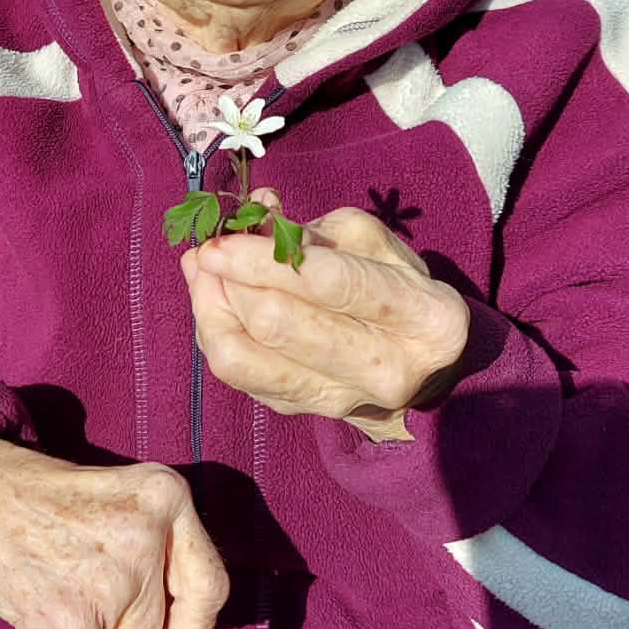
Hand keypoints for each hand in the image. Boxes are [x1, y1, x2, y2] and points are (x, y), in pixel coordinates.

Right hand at [0, 437, 228, 628]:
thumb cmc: (43, 499)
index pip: (207, 585)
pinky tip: (25, 607)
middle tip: (72, 582)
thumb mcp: (123, 498)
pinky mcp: (68, 625)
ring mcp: (108, 586)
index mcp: (166, 500)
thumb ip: (161, 552)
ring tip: (48, 586)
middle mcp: (146, 543)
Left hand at [182, 198, 468, 437]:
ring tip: (205, 270)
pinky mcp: (302, 411)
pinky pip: (235, 374)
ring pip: (243, 356)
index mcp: (424, 317)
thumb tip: (253, 217)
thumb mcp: (374, 245)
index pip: (328, 283)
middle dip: (230, 278)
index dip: (263, 258)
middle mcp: (385, 370)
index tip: (221, 240)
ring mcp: (340, 399)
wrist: (417, 370)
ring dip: (211, 304)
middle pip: (276, 323)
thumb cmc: (396, 290)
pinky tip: (211, 298)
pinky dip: (213, 329)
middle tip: (212, 248)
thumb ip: (313, 229)